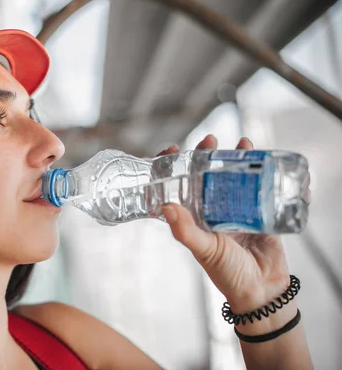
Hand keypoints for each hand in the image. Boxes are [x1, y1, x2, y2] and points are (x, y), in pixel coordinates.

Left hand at [157, 135, 290, 313]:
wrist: (263, 289)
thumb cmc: (228, 273)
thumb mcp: (204, 250)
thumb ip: (185, 231)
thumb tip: (166, 206)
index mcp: (192, 216)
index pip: (176, 186)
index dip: (171, 167)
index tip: (171, 150)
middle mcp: (210, 209)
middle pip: (203, 174)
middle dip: (204, 155)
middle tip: (208, 140)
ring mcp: (234, 208)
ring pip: (229, 176)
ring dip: (231, 157)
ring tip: (237, 142)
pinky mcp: (257, 210)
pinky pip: (255, 185)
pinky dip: (257, 169)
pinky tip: (257, 154)